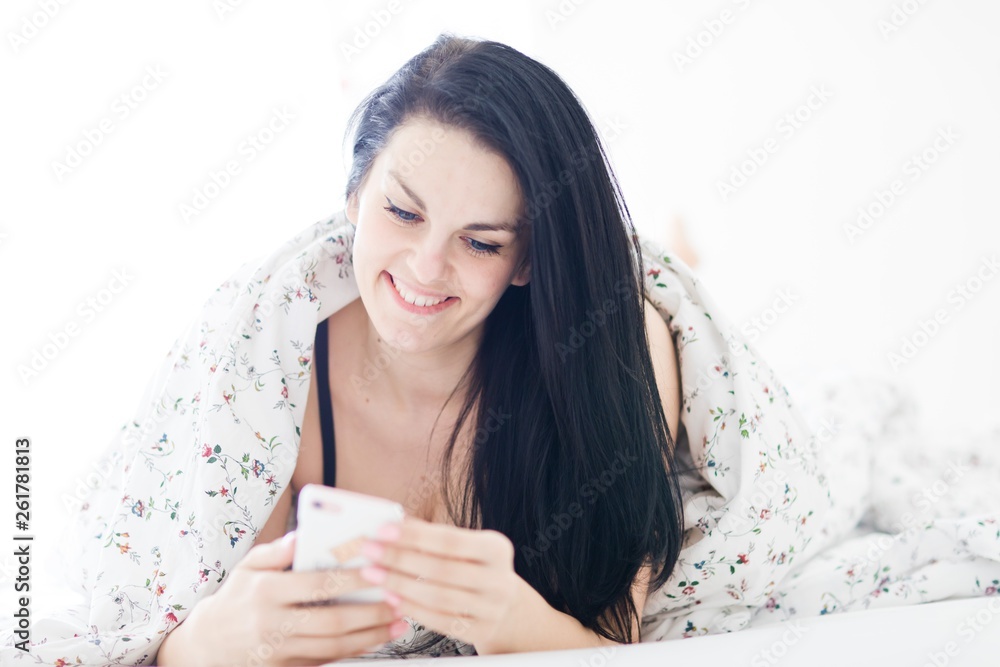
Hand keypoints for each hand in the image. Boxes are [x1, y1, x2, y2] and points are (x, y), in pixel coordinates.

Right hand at [158, 531, 408, 666]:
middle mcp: (272, 625)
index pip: (318, 585)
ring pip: (333, 648)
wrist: (205, 648)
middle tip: (398, 600)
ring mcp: (278, 652)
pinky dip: (353, 652)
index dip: (352, 580)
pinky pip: (326, 662)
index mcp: (266, 593)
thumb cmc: (235, 600)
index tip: (379, 570)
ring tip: (397, 623)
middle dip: (370, 613)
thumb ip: (277, 551)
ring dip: (370, 637)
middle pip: (331, 622)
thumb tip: (303, 535)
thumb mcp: (247, 567)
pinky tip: (374, 640)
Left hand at [358, 516, 549, 654]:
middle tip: (370, 551)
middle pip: (441, 569)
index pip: (450, 540)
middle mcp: (499, 579)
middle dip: (400, 559)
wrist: (507, 608)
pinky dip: (411, 608)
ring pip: (438, 597)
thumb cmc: (476, 569)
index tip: (384, 530)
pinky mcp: (480, 631)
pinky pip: (439, 620)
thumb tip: (394, 522)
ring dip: (400, 584)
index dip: (415, 536)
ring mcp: (491, 609)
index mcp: (497, 548)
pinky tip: (391, 598)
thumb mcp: (466, 547)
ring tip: (374, 574)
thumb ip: (433, 535)